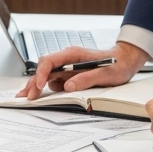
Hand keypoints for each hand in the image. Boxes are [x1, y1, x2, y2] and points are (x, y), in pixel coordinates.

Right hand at [18, 41, 148, 100]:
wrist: (125, 61)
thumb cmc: (116, 65)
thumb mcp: (105, 74)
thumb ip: (86, 79)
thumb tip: (68, 86)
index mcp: (73, 54)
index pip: (49, 61)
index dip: (41, 74)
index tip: (39, 86)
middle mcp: (67, 59)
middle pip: (44, 69)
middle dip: (34, 83)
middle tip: (27, 96)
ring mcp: (67, 66)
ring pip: (47, 75)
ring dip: (38, 86)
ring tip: (29, 96)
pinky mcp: (70, 74)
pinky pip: (54, 80)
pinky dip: (46, 87)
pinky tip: (39, 94)